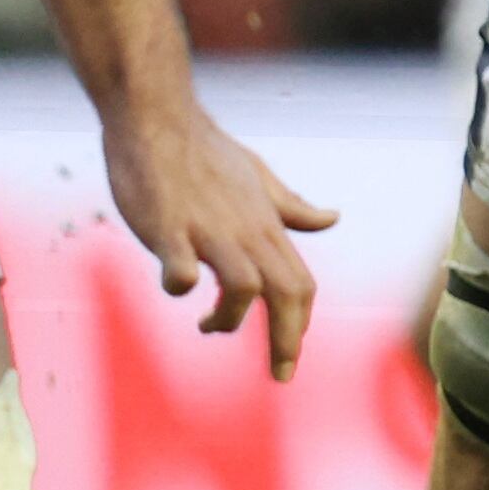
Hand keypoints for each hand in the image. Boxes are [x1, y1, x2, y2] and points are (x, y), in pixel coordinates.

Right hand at [99, 96, 337, 379]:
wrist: (156, 114)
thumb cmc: (204, 150)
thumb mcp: (260, 178)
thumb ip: (293, 207)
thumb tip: (332, 218)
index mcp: (265, 224)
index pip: (301, 283)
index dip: (300, 323)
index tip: (289, 354)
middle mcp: (245, 229)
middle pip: (286, 291)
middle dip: (288, 341)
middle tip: (281, 375)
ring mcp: (207, 228)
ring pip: (244, 285)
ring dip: (230, 318)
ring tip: (208, 324)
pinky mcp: (167, 225)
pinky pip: (181, 266)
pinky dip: (182, 284)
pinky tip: (174, 284)